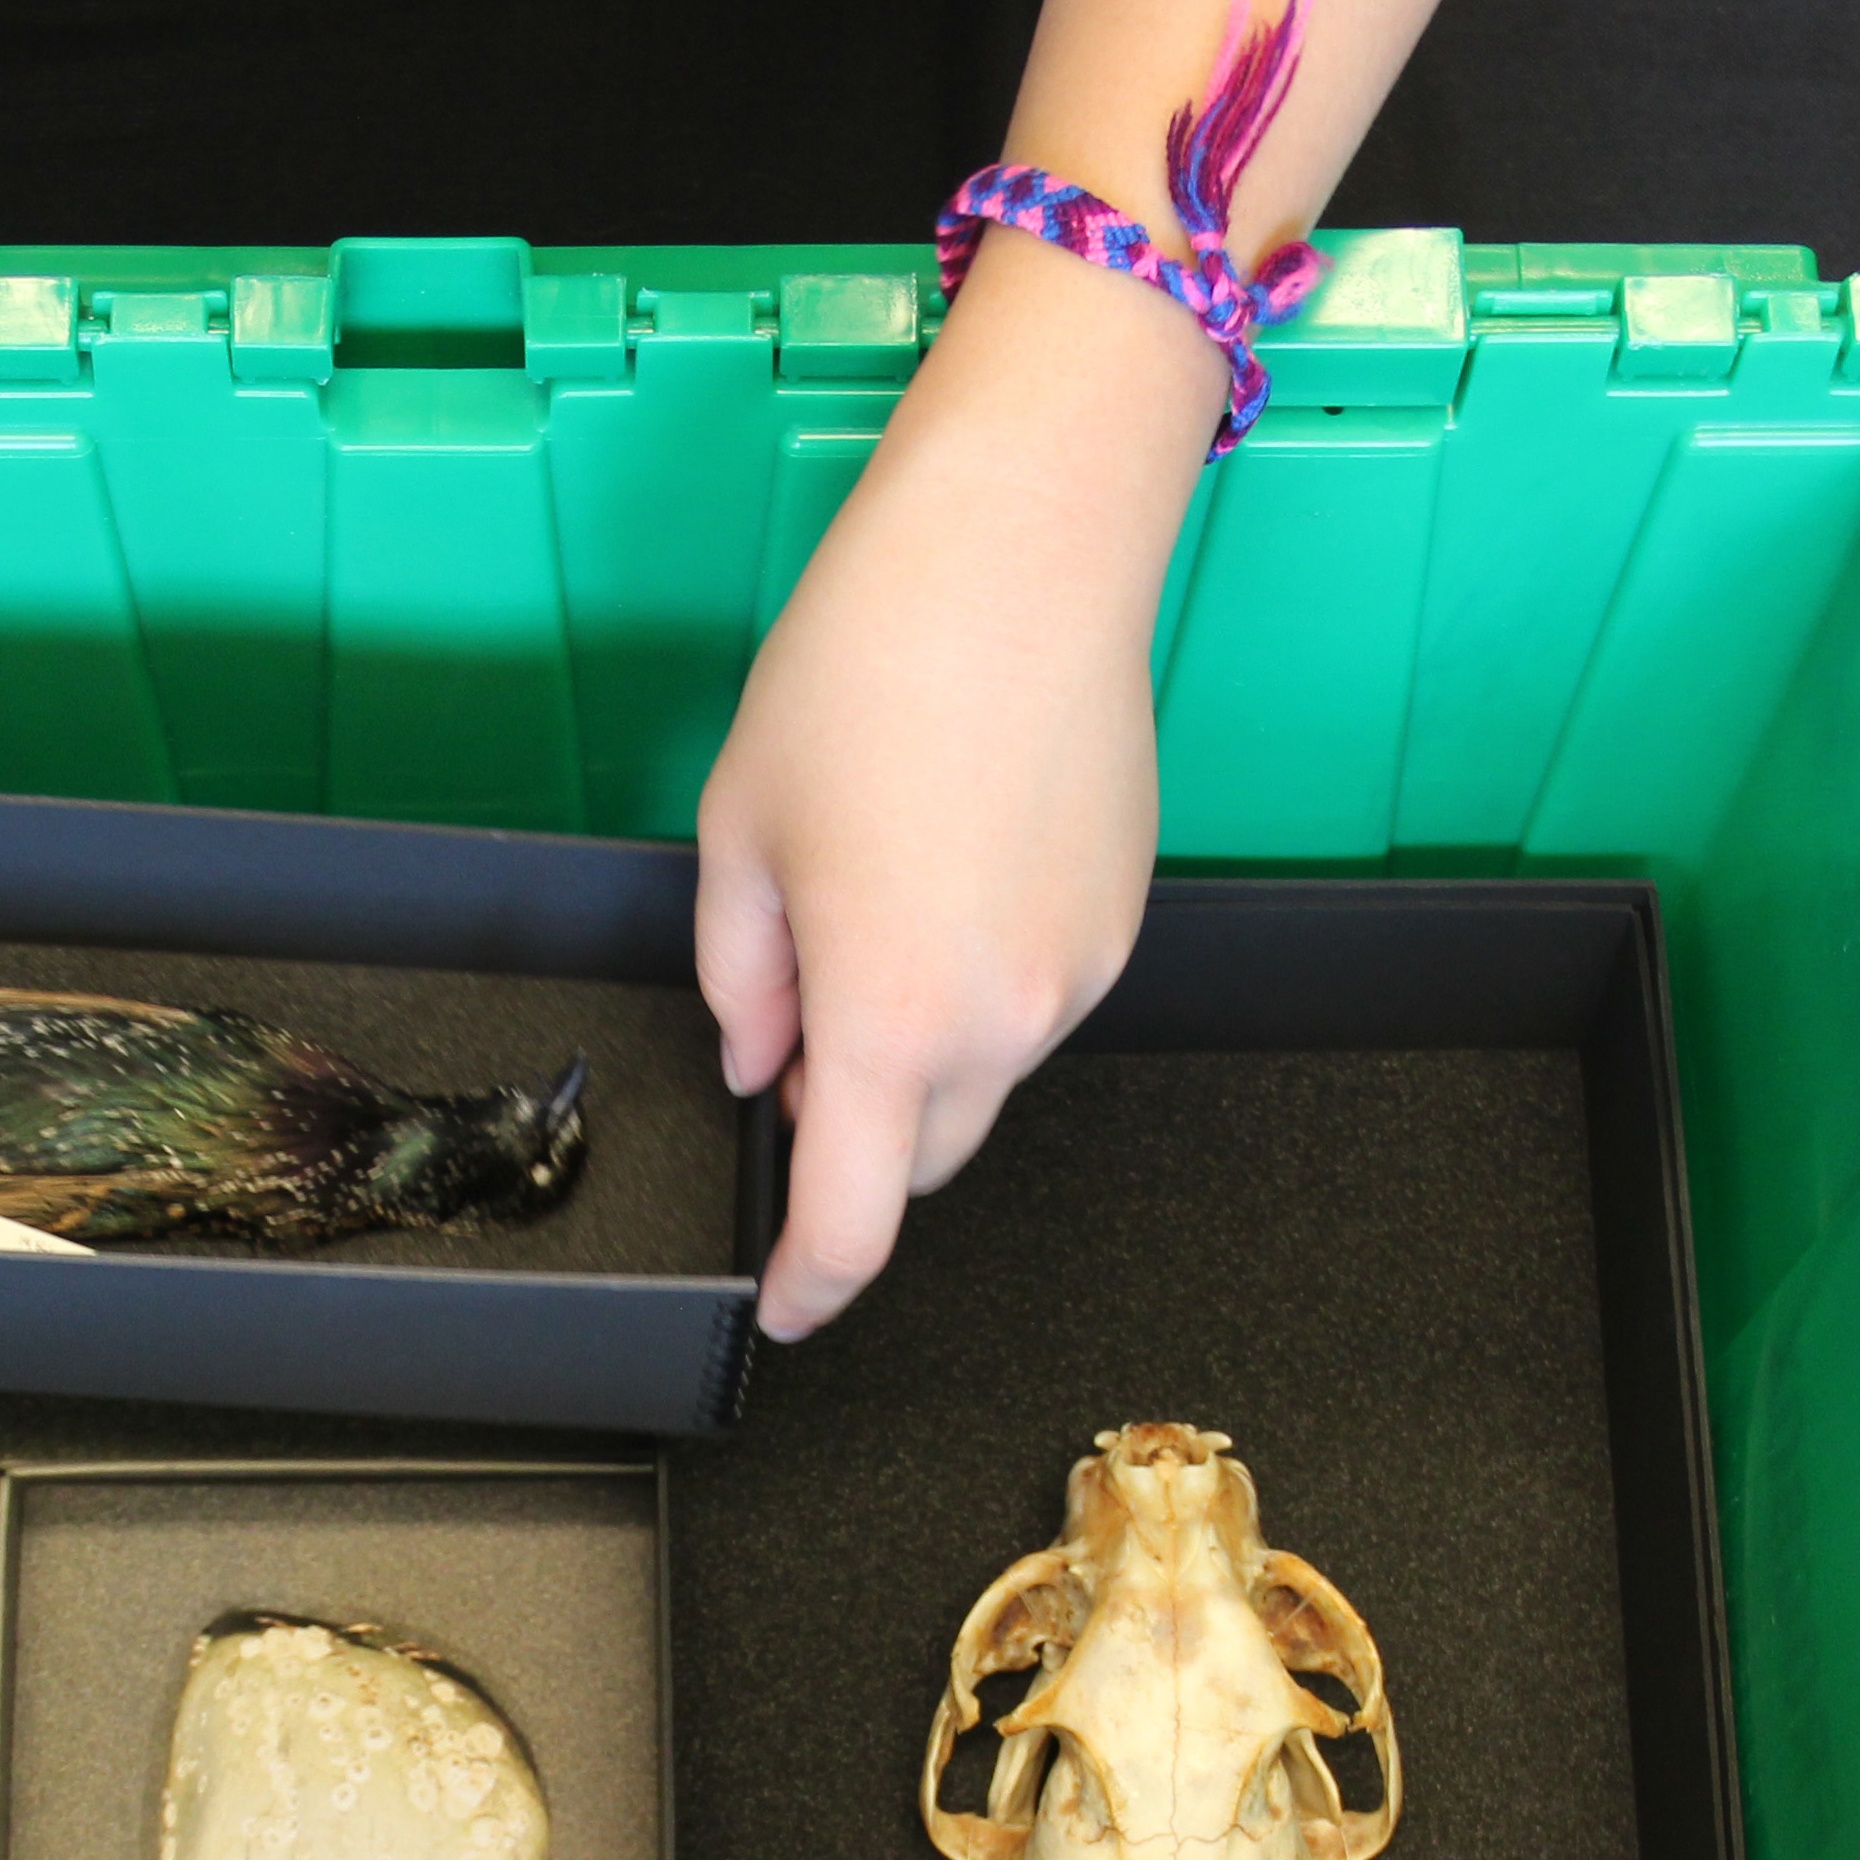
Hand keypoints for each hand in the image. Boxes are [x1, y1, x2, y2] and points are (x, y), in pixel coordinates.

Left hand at [695, 242, 1220, 1338]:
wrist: (1021, 555)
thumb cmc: (872, 666)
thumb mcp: (742, 829)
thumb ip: (740, 976)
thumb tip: (762, 1060)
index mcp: (889, 1021)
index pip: (854, 1224)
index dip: (808, 1285)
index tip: (784, 1305)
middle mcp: (1001, 1023)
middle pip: (925, 1157)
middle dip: (859, 1132)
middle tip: (801, 1020)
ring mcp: (1074, 978)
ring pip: (984, 1076)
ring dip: (923, 1044)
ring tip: (877, 895)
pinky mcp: (1119, 926)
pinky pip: (1035, 1000)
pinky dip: (981, 981)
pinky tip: (946, 865)